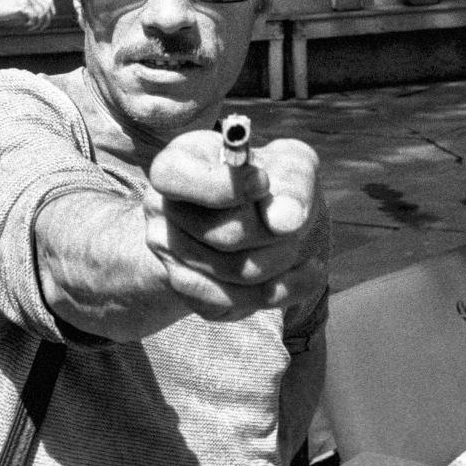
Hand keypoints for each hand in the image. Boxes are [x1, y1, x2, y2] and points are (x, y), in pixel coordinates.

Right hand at [4, 0, 54, 30]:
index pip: (49, 1)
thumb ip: (33, 9)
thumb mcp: (23, 6)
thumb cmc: (8, 9)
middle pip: (47, 8)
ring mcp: (26, 0)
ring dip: (38, 24)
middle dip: (46, 21)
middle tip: (40, 28)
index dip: (51, 11)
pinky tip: (26, 26)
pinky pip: (34, 17)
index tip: (47, 21)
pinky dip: (32, 24)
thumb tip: (46, 20)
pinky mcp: (22, 6)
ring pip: (41, 14)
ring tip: (31, 28)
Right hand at [145, 128, 323, 321]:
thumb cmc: (277, 182)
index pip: (172, 176)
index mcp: (177, 163)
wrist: (271, 219)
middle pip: (219, 233)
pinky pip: (236, 302)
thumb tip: (284, 220)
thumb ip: (293, 184)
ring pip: (232, 272)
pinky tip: (304, 272)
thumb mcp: (293, 166)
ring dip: (281, 260)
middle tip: (297, 221)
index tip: (264, 182)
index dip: (221, 186)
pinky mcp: (189, 289)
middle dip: (273, 232)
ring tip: (296, 244)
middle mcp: (162, 208)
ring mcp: (170, 253)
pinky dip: (282, 290)